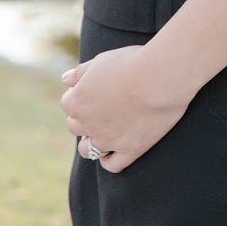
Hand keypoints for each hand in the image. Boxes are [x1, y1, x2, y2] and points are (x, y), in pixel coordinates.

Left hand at [60, 45, 192, 173]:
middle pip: (75, 126)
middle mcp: (87, 124)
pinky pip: (112, 164)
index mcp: (77, 101)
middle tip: (104, 104)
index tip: (96, 87)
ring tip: (106, 129)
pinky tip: (114, 150)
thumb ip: (80, 72)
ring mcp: (108, 139)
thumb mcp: (102, 60)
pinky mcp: (130, 149)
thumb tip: (65, 80)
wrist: (161, 76)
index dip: (80, 93)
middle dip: (84, 117)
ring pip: (88, 149)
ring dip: (91, 141)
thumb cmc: (132, 62)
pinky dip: (109, 159)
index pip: (68, 102)